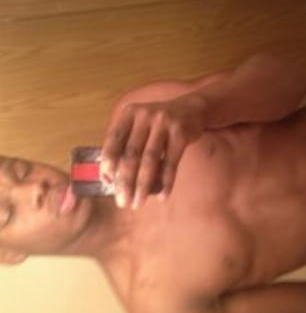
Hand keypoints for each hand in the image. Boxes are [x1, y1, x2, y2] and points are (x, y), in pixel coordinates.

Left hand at [100, 94, 207, 208]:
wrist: (192, 109)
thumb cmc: (159, 122)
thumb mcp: (141, 124)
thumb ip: (126, 143)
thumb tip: (110, 177)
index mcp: (130, 113)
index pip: (113, 139)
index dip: (108, 161)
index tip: (106, 181)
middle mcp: (145, 115)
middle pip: (131, 154)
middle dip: (125, 181)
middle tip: (122, 202)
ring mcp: (164, 123)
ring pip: (150, 160)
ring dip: (143, 185)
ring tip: (138, 203)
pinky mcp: (180, 133)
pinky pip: (171, 162)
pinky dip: (166, 181)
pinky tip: (163, 196)